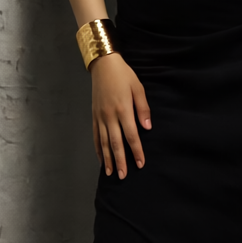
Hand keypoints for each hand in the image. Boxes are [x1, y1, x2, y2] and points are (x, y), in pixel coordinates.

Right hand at [90, 53, 150, 178]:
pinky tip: (101, 159)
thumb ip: (143, 109)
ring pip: (104, 142)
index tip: (140, 163)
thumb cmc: (123, 76)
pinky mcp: (94, 116)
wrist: (103, 66)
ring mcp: (100, 117)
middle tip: (124, 176)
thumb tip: (147, 128)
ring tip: (111, 173)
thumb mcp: (138, 88)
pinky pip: (96, 136)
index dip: (136, 151)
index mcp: (123, 110)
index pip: (131, 136)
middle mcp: (110, 116)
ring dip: (108, 159)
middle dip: (120, 161)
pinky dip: (98, 149)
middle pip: (116, 143)